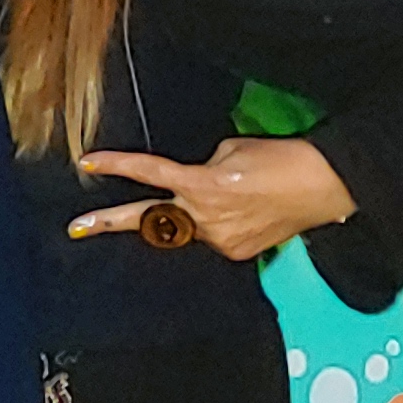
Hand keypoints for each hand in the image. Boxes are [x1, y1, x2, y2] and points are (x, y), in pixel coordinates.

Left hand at [67, 136, 356, 261]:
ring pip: (188, 226)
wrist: (325, 186)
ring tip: (236, 192)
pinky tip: (246, 208)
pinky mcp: (237, 254)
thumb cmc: (281, 159)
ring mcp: (221, 241)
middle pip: (149, 219)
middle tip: (77, 226)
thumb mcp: (232, 149)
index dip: (118, 165)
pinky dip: (217, 222)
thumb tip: (191, 182)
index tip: (88, 162)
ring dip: (193, 211)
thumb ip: (199, 168)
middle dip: (111, 222)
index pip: (150, 172)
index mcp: (202, 185)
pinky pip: (212, 236)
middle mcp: (206, 218)